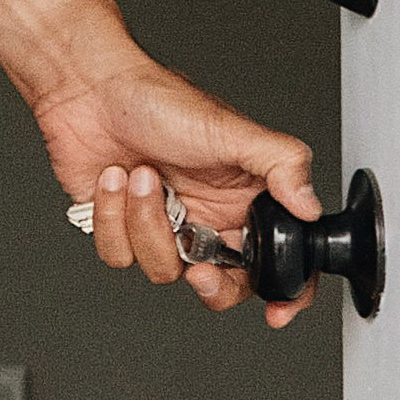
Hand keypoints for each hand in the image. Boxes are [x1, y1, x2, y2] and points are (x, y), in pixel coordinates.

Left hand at [0, 0, 329, 323]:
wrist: (88, 89)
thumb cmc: (158, 98)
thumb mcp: (231, 129)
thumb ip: (282, 166)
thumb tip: (310, 206)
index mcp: (243, 198)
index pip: (278, 257)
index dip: (284, 290)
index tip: (277, 311)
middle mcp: (206, 216)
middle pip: (222, 283)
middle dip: (210, 281)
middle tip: (201, 266)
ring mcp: (163, 225)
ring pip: (163, 269)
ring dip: (147, 220)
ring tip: (143, 174)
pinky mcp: (120, 227)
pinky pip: (119, 254)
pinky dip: (112, 214)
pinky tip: (114, 178)